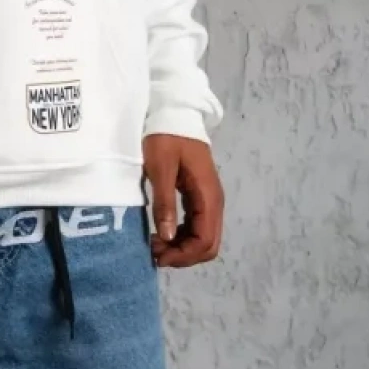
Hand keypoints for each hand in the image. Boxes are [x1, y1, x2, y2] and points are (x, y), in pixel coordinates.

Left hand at [143, 134, 223, 267]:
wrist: (175, 112)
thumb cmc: (166, 137)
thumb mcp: (160, 168)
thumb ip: (165, 202)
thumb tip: (167, 237)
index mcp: (208, 196)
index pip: (205, 240)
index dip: (184, 255)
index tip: (158, 256)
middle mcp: (214, 202)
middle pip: (208, 244)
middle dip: (183, 255)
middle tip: (155, 251)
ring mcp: (208, 199)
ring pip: (203, 237)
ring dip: (182, 247)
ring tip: (155, 244)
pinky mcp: (199, 196)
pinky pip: (196, 225)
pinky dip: (182, 235)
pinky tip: (163, 232)